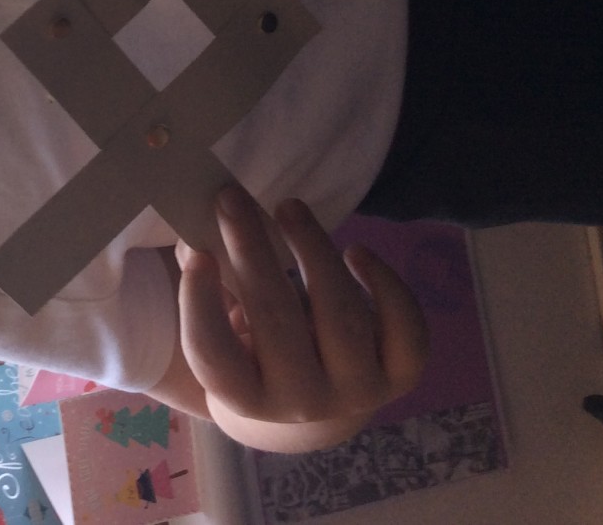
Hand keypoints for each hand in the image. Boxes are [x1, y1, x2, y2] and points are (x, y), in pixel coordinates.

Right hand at [177, 187, 427, 432]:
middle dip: (252, 251)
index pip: (214, 357)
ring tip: (289, 207)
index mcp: (244, 398)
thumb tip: (197, 226)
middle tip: (231, 198)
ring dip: (313, 251)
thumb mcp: (220, 326)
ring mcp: (355, 392)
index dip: (201, 306)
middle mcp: (301, 404)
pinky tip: (356, 252)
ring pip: (342, 317)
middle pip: (277, 324)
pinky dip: (386, 286)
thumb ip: (204, 282)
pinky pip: (405, 330)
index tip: (197, 251)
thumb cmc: (250, 349)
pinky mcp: (398, 376)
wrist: (311, 398)